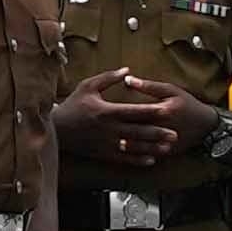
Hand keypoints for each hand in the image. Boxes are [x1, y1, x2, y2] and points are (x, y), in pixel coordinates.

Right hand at [55, 67, 182, 163]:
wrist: (56, 129)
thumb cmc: (73, 105)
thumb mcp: (88, 86)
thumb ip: (108, 78)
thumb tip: (127, 70)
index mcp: (106, 111)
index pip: (133, 111)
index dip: (151, 112)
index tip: (166, 111)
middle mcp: (108, 129)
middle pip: (138, 131)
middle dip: (157, 133)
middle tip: (175, 134)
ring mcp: (106, 143)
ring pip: (134, 147)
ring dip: (152, 148)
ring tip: (167, 149)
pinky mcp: (103, 153)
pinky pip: (124, 158)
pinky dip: (138, 160)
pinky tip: (150, 160)